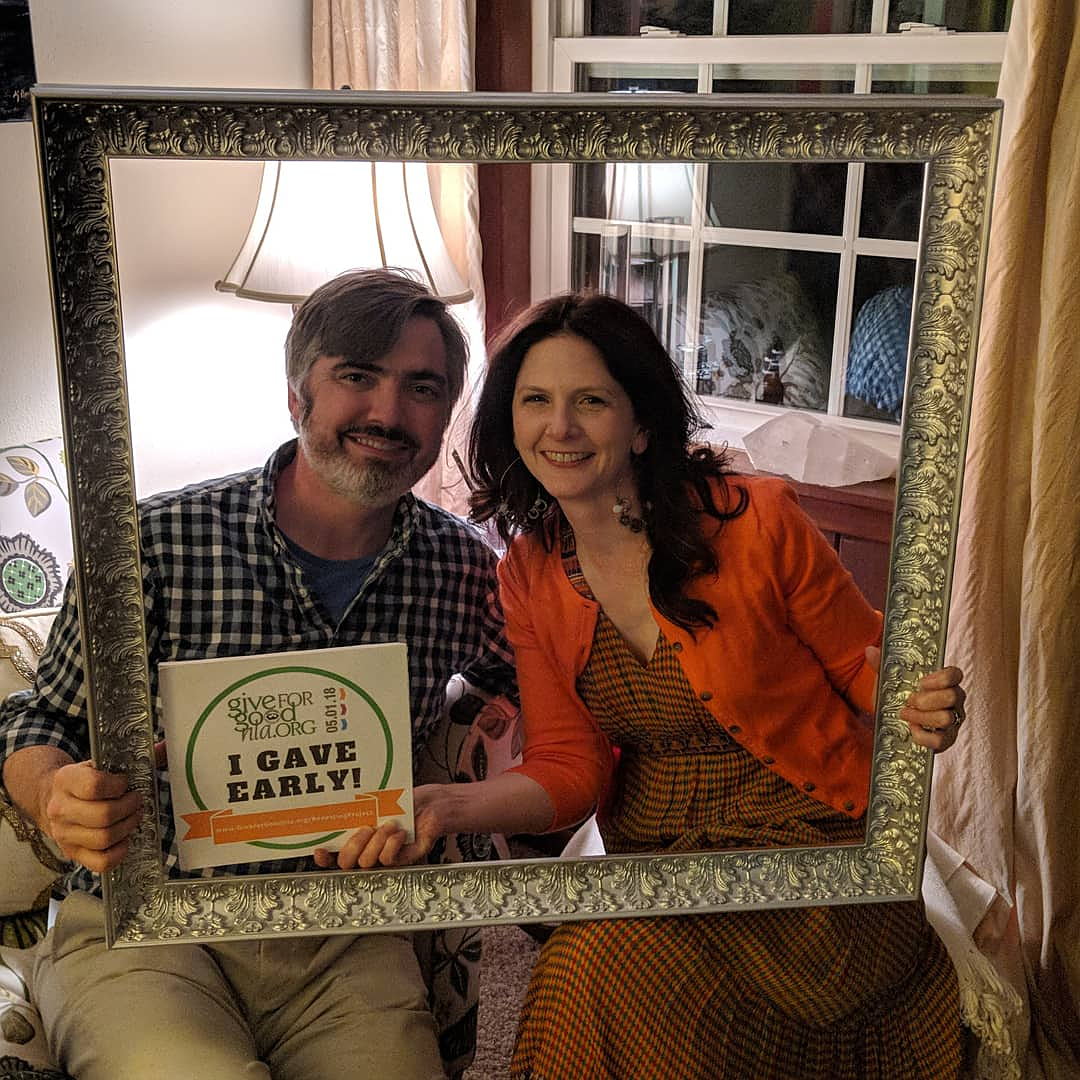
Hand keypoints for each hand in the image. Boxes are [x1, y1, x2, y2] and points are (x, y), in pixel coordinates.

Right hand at [40, 760, 142, 872]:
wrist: (54, 798)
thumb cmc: (85, 780)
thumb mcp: (100, 763)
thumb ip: (134, 757)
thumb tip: (165, 748)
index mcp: (66, 780)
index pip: (94, 786)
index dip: (118, 786)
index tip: (125, 783)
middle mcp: (60, 809)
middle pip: (102, 816)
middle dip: (129, 808)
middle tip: (137, 801)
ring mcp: (64, 834)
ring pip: (103, 839)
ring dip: (127, 827)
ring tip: (133, 816)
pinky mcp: (72, 853)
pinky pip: (100, 862)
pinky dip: (119, 852)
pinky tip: (125, 839)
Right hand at [312, 784, 449, 869]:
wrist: (434, 805)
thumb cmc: (406, 802)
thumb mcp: (378, 803)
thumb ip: (359, 811)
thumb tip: (339, 810)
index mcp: (359, 839)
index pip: (335, 856)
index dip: (325, 858)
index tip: (320, 849)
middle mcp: (369, 852)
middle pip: (346, 863)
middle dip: (353, 844)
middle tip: (366, 828)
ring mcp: (385, 858)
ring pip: (367, 862)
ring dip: (377, 840)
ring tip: (390, 824)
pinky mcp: (403, 861)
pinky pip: (388, 861)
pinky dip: (392, 844)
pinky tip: (400, 833)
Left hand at [865, 646, 966, 752]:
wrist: (890, 724)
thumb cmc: (896, 698)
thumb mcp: (888, 682)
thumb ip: (882, 666)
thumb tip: (871, 650)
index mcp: (943, 682)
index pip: (955, 674)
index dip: (941, 678)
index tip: (921, 682)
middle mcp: (953, 701)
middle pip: (953, 696)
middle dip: (926, 699)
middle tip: (908, 700)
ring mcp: (952, 721)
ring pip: (946, 718)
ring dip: (921, 717)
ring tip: (905, 714)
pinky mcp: (946, 740)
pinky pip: (941, 740)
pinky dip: (923, 736)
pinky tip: (912, 730)